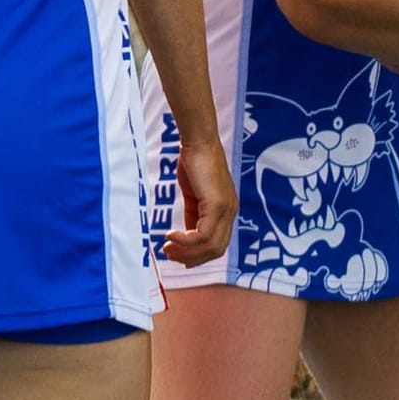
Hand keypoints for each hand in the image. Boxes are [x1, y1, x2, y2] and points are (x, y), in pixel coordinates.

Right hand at [164, 131, 236, 267]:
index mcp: (227, 211)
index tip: (176, 255)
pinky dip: (184, 240)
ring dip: (186, 252)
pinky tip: (170, 235)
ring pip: (209, 246)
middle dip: (191, 258)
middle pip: (216, 250)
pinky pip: (201, 235)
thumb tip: (186, 235)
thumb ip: (194, 215)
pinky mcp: (217, 205)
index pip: (217, 245)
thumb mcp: (194, 195)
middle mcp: (230, 212)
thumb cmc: (195, 163)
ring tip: (167, 248)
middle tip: (169, 254)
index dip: (198, 255)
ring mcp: (226, 209)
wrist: (198, 142)